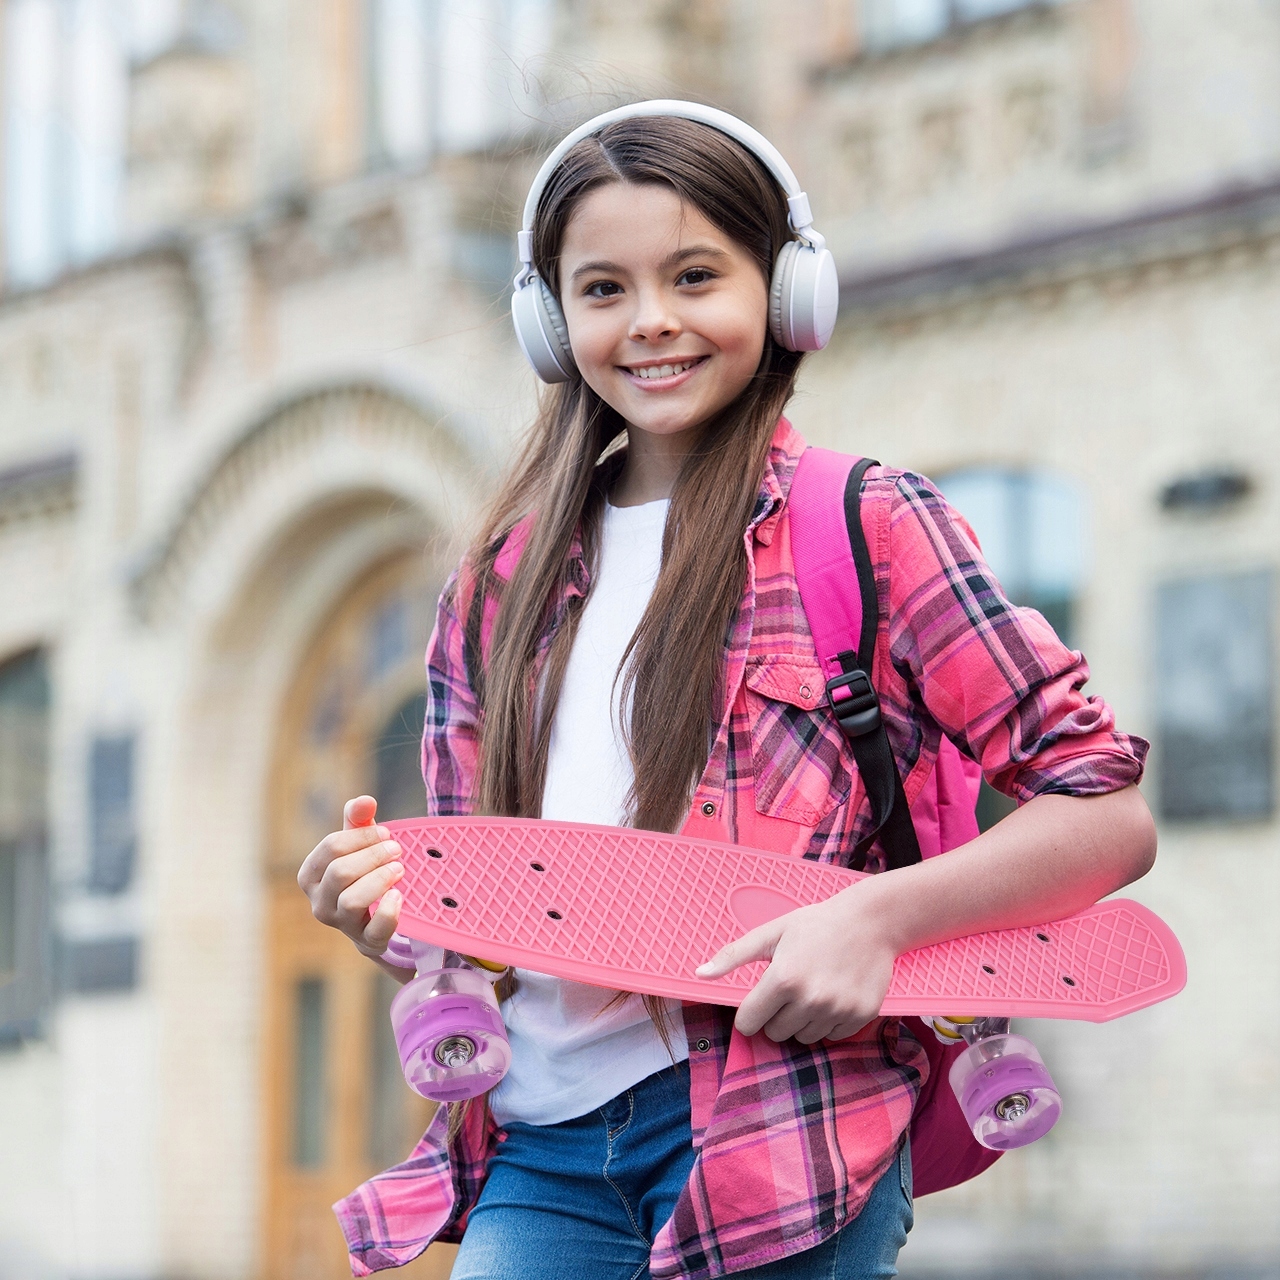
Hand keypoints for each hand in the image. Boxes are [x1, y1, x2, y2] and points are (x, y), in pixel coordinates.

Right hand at [297, 795, 404, 958]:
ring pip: (352, 900)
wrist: (375, 916)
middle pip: (340, 872)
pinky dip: (389, 910)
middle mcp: (319, 902)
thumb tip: (365, 800)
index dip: (362, 836)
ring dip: (380, 879)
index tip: (385, 833)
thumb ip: (358, 819)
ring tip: (399, 869)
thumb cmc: (362, 872)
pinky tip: (399, 895)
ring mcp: (341, 925)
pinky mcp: (366, 941)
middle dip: (373, 856)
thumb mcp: (357, 844)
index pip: (330, 847)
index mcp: (310, 875)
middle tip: (396, 849)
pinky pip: (375, 929)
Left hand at [695, 884, 896, 1043]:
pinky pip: (831, 1036)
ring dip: (802, 1020)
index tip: (759, 1000)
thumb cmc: (816, 924)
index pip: (748, 1023)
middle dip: (776, 1015)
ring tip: (813, 990)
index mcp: (783, 979)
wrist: (871, 921)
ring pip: (803, 1037)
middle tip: (791, 988)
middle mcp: (810, 999)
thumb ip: (733, 955)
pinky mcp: (860, 1017)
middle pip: (775, 1033)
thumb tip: (699, 973)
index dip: (750, 1013)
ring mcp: (837, 1010)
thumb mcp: (771, 933)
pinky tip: (833, 995)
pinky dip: (828, 1022)